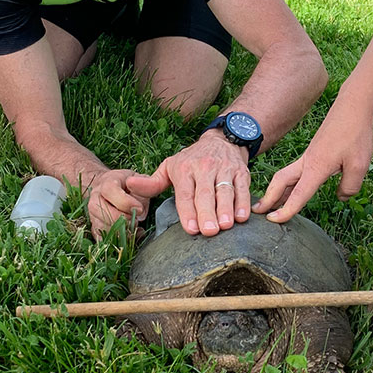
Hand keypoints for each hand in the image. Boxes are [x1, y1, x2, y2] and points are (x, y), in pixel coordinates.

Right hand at [85, 169, 148, 241]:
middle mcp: (95, 198)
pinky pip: (100, 239)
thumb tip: (140, 211)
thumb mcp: (140, 180)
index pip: (110, 191)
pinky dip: (115, 241)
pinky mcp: (94, 227)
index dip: (126, 203)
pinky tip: (128, 237)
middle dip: (123, 220)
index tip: (139, 209)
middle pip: (103, 212)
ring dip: (120, 232)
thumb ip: (146, 189)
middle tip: (136, 220)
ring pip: (102, 227)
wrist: (111, 186)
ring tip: (133, 228)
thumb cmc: (128, 184)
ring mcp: (92, 213)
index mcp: (107, 183)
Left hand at [127, 131, 250, 236]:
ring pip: (225, 191)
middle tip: (208, 231)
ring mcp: (224, 169)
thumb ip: (152, 182)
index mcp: (184, 169)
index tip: (191, 229)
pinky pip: (243, 188)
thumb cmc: (192, 160)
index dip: (188, 211)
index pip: (185, 193)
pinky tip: (242, 217)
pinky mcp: (241, 172)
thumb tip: (129, 185)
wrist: (221, 141)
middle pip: (205, 194)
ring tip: (225, 226)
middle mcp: (204, 168)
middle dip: (207, 213)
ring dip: (226, 209)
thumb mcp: (170, 167)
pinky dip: (243, 203)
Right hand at [254, 97, 372, 221]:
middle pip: (280, 182)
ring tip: (270, 206)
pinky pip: (295, 171)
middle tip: (257, 213)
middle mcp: (307, 162)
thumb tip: (341, 196)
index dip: (286, 210)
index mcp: (317, 167)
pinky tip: (293, 189)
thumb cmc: (356, 134)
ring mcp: (308, 156)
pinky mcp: (313, 152)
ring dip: (276, 191)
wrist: (352, 108)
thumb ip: (349, 187)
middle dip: (268, 198)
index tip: (273, 221)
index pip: (298, 194)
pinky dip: (288, 183)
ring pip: (286, 176)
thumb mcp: (359, 166)